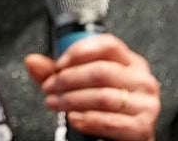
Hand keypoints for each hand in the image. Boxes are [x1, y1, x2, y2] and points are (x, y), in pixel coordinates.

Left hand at [25, 34, 160, 140]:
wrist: (126, 136)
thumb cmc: (105, 106)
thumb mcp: (81, 84)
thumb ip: (55, 72)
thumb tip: (32, 61)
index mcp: (129, 62)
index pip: (107, 45)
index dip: (78, 53)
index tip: (58, 65)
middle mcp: (141, 80)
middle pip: (102, 71)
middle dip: (68, 79)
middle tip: (50, 87)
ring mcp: (145, 104)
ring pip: (104, 96)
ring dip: (72, 100)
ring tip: (55, 103)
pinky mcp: (143, 127)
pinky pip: (112, 121)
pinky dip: (88, 120)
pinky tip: (74, 118)